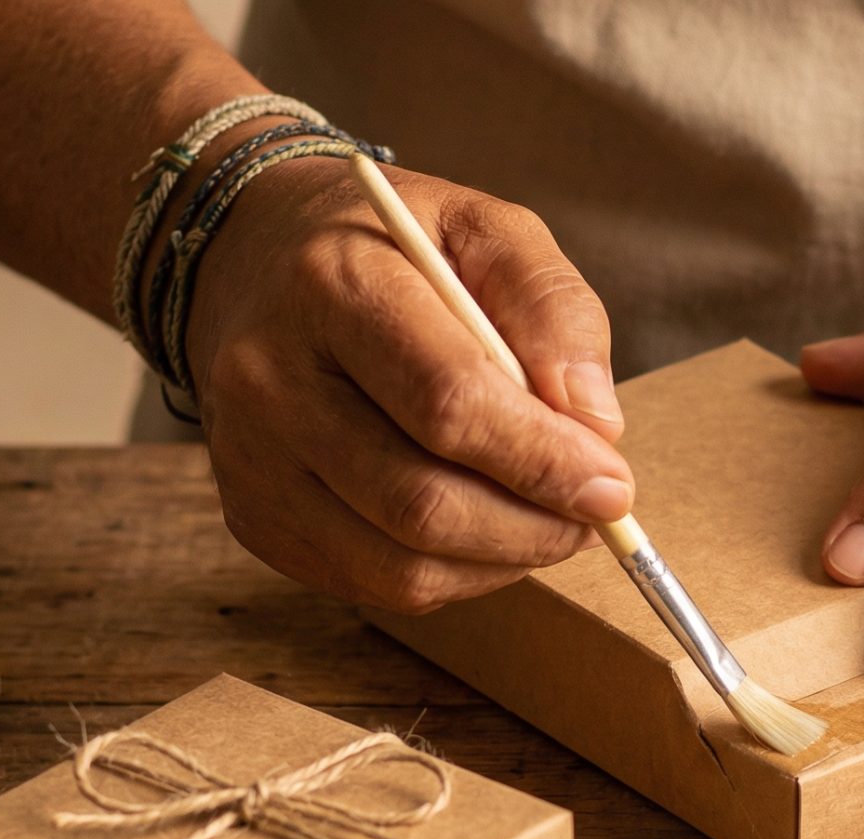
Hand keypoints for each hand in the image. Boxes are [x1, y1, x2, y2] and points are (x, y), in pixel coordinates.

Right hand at [185, 155, 630, 613]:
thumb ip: (552, 308)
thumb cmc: (392, 250)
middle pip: (420, 502)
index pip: (448, 402)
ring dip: (503, 560)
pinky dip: (455, 575)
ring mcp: (250, 459)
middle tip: (594, 513)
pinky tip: (483, 529)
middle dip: (534, 526)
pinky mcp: (253, 517)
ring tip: (549, 521)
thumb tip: (596, 425)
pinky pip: (376, 585)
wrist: (252, 264)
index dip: (543, 459)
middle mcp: (269, 378)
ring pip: (400, 565)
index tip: (613, 485)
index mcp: (331, 285)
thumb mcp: (484, 228)